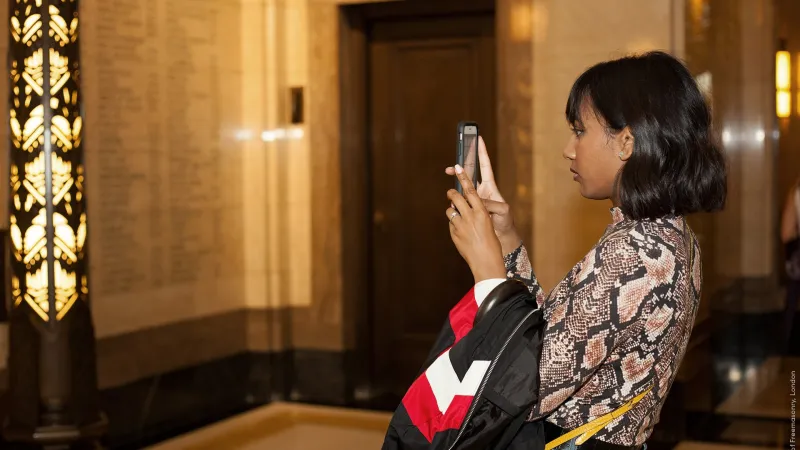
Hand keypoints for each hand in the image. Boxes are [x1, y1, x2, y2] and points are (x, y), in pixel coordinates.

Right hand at [446, 137, 520, 253]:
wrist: (502, 236)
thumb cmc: (505, 222)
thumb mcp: (502, 211)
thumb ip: (491, 204)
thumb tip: (478, 201)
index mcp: (490, 187)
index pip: (484, 166)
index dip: (481, 152)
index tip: (478, 138)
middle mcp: (481, 190)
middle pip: (469, 174)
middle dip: (460, 169)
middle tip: (451, 167)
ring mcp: (474, 199)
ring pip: (461, 188)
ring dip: (454, 187)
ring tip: (449, 190)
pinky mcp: (469, 209)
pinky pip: (459, 202)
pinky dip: (454, 202)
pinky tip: (451, 204)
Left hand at [446, 165, 506, 282]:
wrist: (486, 262)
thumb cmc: (491, 244)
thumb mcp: (488, 225)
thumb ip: (477, 214)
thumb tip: (465, 207)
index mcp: (482, 212)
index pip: (471, 190)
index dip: (463, 177)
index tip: (457, 167)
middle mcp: (470, 216)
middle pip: (456, 197)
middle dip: (452, 193)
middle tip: (451, 192)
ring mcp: (460, 225)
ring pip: (450, 210)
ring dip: (452, 210)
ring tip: (457, 215)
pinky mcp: (454, 234)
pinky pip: (451, 224)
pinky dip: (453, 224)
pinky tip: (461, 232)